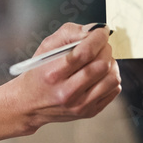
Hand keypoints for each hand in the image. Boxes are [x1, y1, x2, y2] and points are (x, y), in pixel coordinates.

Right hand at [0, 22, 120, 134]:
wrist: (29, 103)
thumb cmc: (37, 72)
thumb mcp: (45, 48)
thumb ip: (68, 34)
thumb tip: (93, 30)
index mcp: (53, 73)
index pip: (84, 52)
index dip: (98, 38)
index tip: (102, 31)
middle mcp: (67, 91)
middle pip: (101, 65)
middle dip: (106, 48)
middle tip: (101, 44)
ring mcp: (80, 104)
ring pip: (112, 78)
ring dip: (111, 63)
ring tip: (101, 58)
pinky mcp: (90, 111)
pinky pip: (114, 90)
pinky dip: (111, 77)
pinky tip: (101, 73)